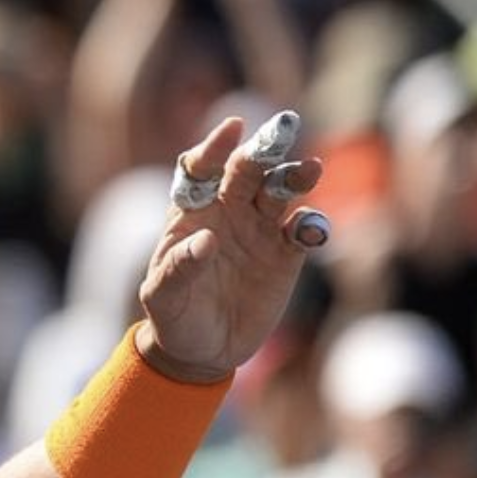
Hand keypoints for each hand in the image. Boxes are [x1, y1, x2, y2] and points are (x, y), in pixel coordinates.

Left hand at [136, 112, 328, 382]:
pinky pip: (304, 229)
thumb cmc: (173, 317)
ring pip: (280, 191)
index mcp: (191, 213)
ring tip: (309, 170)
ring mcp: (259, 229)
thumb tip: (205, 240)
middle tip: (284, 127)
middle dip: (265, 148)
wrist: (202, 350)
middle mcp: (228, 211)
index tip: (232, 127)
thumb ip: (179, 268)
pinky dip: (312, 225)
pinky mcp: (286, 253)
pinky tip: (312, 232)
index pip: (202, 170)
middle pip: (248, 170)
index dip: (215, 147)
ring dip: (295, 177)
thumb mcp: (164, 298)